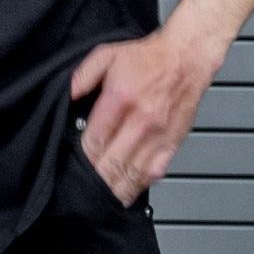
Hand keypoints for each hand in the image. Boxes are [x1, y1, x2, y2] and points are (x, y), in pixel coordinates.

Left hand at [69, 28, 210, 207]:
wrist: (186, 57)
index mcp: (121, 99)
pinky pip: (154, 173)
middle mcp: (141, 121)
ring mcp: (158, 135)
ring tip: (100, 199)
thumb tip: (67, 95)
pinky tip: (126, 191)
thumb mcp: (106, 54)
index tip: (72, 163)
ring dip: (115, 189)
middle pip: (112, 163)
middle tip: (81, 189)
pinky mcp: (172, 143)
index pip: (94, 140)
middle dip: (94, 180)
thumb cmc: (148, 57)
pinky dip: (138, 185)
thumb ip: (82, 75)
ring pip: (133, 175)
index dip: (81, 157)